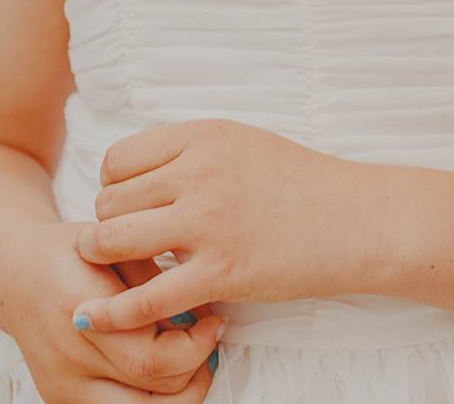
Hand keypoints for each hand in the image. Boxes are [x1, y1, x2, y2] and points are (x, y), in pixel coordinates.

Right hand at [0, 217, 224, 401]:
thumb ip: (155, 280)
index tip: (213, 323)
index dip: (195, 346)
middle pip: (153, 389)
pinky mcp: (60, 399)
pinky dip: (152, 400)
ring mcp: (60, 385)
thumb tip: (200, 316)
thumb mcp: (116, 246)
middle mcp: (65, 356)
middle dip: (197, 367)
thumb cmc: (72, 254)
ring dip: (180, 393)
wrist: (17, 274)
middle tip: (209, 339)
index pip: (150, 355)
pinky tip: (166, 372)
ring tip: (194, 361)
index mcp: (77, 308)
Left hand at [70, 119, 389, 331]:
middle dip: (107, 224)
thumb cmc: (304, 183)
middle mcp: (200, 173)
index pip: (119, 160)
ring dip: (102, 258)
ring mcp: (209, 223)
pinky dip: (112, 311)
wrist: (360, 219)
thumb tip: (138, 173)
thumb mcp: (244, 144)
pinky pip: (146, 297)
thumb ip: (192, 153)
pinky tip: (94, 316)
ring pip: (113, 240)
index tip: (130, 206)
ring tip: (111, 269)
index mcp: (204, 137)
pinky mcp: (222, 271)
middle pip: (110, 200)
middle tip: (124, 243)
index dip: (113, 186)